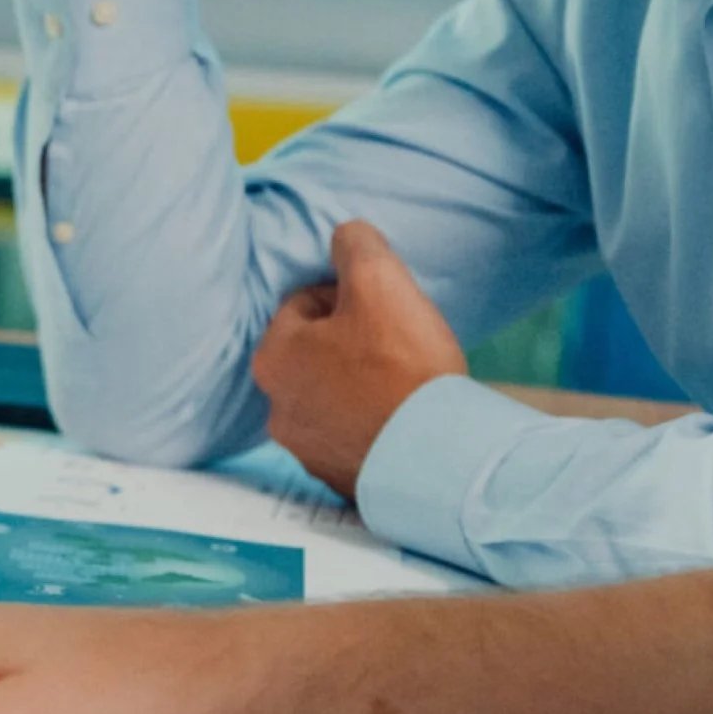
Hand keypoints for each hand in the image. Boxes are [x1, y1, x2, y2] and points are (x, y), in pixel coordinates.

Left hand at [251, 222, 466, 497]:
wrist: (439, 455)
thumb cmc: (403, 365)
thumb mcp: (380, 281)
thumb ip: (356, 245)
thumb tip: (346, 234)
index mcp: (273, 358)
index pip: (305, 304)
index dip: (350, 297)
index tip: (386, 309)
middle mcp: (275, 409)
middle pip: (316, 352)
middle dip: (352, 341)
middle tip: (399, 344)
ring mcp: (305, 450)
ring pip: (332, 395)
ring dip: (360, 384)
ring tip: (403, 385)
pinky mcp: (337, 479)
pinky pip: (352, 436)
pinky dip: (372, 424)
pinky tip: (403, 420)